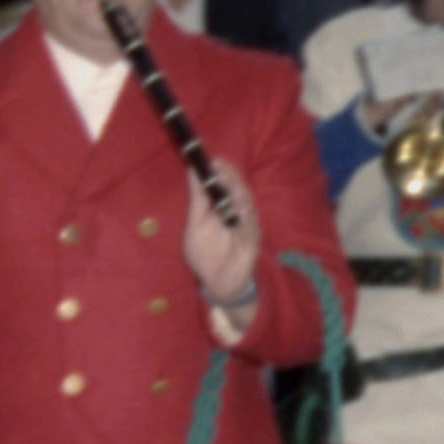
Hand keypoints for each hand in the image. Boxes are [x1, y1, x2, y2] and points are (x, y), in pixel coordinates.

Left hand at [182, 175, 260, 321]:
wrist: (216, 284)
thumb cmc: (206, 253)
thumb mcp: (196, 224)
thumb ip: (197, 199)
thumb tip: (192, 171)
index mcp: (224, 206)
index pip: (227, 183)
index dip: (223, 171)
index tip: (215, 160)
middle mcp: (238, 213)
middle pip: (239, 190)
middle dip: (232, 178)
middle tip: (222, 167)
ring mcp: (246, 227)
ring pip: (247, 207)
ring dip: (240, 195)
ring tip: (232, 185)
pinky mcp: (251, 244)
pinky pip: (250, 229)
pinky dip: (246, 218)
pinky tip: (242, 208)